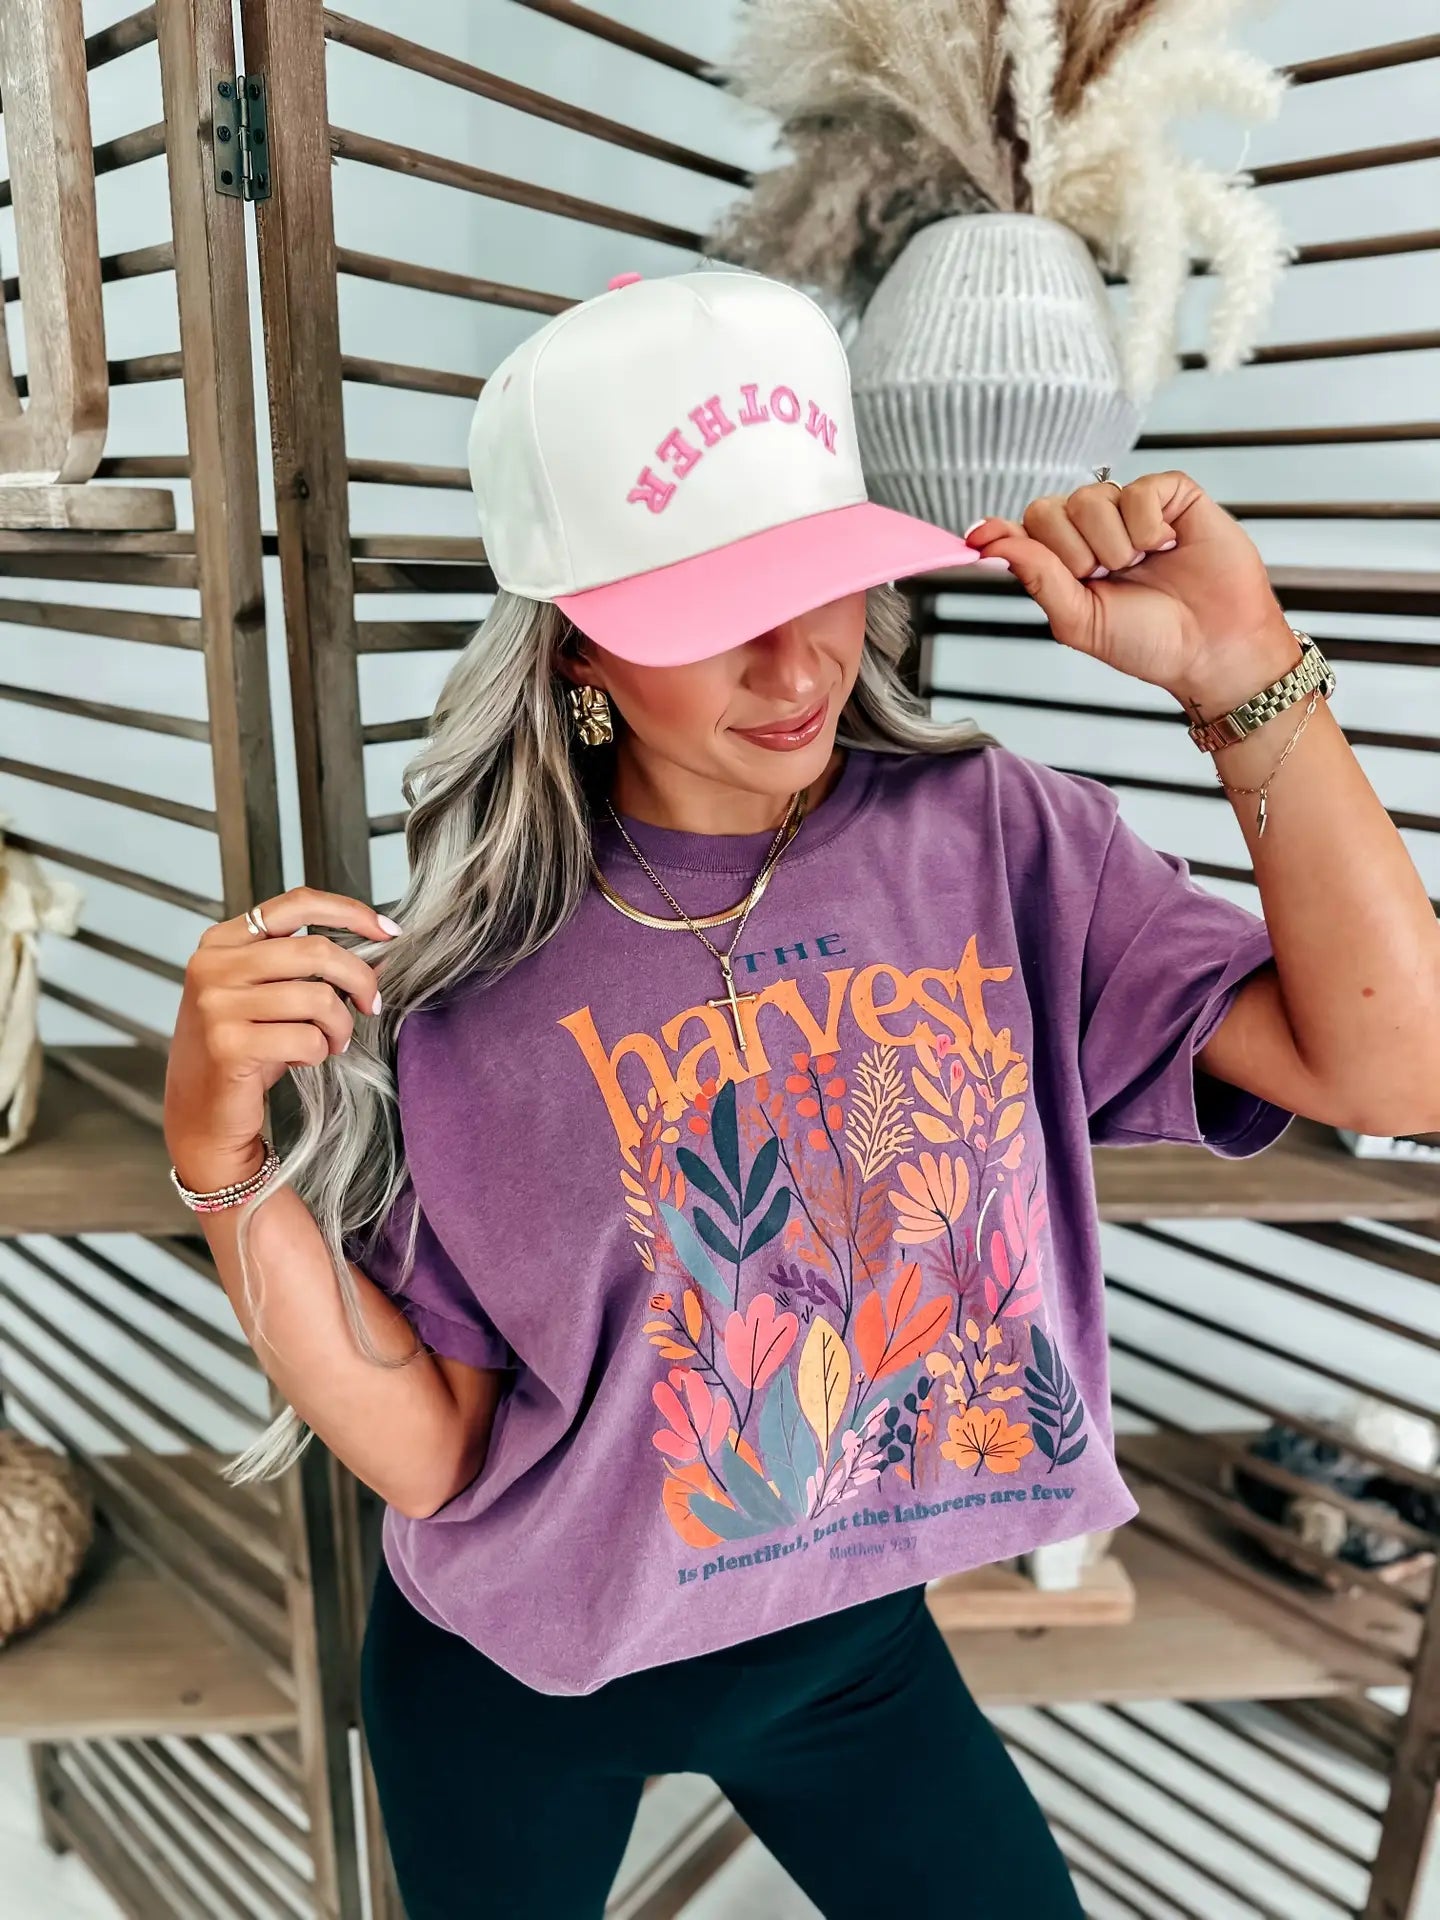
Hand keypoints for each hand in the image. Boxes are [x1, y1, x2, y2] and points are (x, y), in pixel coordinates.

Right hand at [164, 887, 400, 1189]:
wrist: (202, 1115)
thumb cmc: (242, 1052)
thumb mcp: (272, 998)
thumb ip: (311, 968)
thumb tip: (380, 949)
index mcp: (223, 942)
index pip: (296, 903)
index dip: (350, 912)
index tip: (387, 932)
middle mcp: (213, 966)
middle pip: (316, 950)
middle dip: (360, 979)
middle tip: (371, 1004)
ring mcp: (216, 1004)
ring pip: (318, 998)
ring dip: (340, 1025)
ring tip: (332, 1041)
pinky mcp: (227, 1044)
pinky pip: (306, 1038)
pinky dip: (319, 1051)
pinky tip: (303, 1058)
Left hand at [965, 470, 1298, 709]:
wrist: (1212, 647)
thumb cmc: (1151, 641)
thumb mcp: (1080, 620)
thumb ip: (1037, 578)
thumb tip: (990, 543)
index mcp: (1067, 562)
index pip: (1023, 530)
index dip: (1002, 533)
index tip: (981, 539)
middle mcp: (1094, 531)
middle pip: (1048, 510)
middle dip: (1075, 554)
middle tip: (1109, 579)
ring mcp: (1131, 509)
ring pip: (1090, 500)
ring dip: (1116, 546)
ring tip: (1144, 566)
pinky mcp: (1170, 493)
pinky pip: (1137, 491)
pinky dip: (1148, 527)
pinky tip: (1167, 545)